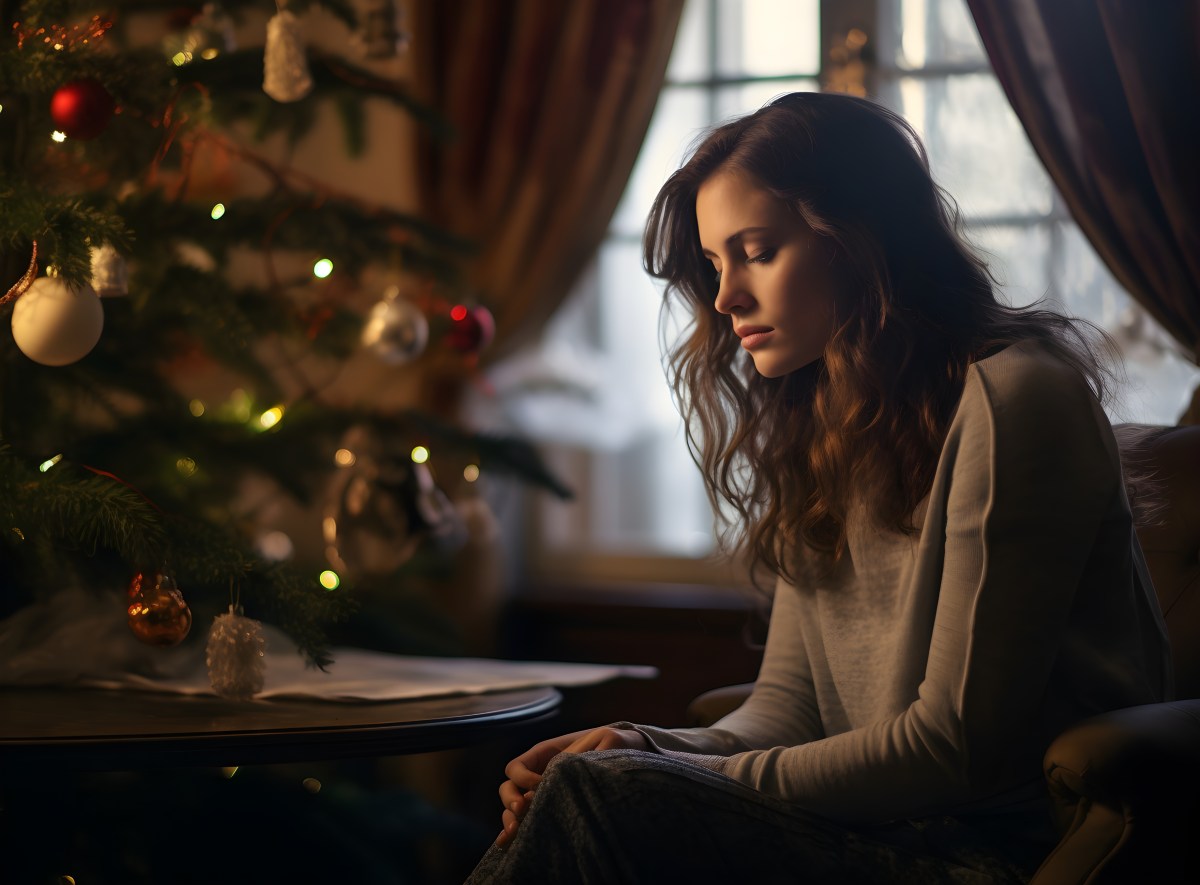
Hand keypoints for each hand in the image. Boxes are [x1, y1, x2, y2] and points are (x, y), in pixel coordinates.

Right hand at [495, 725, 648, 847]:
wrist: (629, 758)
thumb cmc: (615, 746)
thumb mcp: (603, 740)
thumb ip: (583, 752)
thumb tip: (561, 773)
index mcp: (544, 756)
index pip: (516, 768)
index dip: (522, 777)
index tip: (540, 784)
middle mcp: (538, 776)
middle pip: (508, 789)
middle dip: (511, 801)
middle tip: (523, 810)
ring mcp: (542, 796)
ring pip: (513, 809)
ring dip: (510, 820)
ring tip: (518, 831)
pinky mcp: (552, 812)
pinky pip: (527, 823)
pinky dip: (516, 834)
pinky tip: (513, 843)